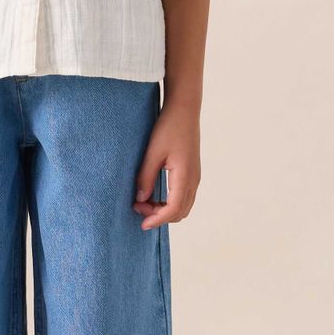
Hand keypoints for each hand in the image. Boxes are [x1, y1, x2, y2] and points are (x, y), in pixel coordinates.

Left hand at [132, 98, 200, 228]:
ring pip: (183, 207)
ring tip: (144, 202)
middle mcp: (193, 180)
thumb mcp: (153, 152)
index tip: (142, 223)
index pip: (172, 209)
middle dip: (159, 216)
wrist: (185, 111)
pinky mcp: (192, 173)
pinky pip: (184, 197)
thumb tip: (140, 199)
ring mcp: (194, 177)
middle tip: (138, 207)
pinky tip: (154, 195)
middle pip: (180, 212)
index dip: (157, 219)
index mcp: (185, 176)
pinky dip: (170, 203)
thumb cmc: (169, 128)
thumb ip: (146, 177)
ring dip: (165, 210)